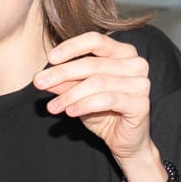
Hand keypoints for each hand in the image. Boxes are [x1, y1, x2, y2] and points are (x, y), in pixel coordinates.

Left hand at [36, 31, 153, 160]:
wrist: (125, 141)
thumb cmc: (105, 113)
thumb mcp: (80, 94)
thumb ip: (65, 83)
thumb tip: (42, 76)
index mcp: (124, 53)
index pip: (96, 40)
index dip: (71, 47)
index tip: (50, 59)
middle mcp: (136, 64)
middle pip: (93, 63)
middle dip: (62, 73)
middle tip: (39, 83)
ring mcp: (141, 83)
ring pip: (98, 83)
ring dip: (70, 95)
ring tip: (52, 106)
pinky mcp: (141, 103)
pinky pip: (107, 100)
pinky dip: (85, 105)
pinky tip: (70, 111)